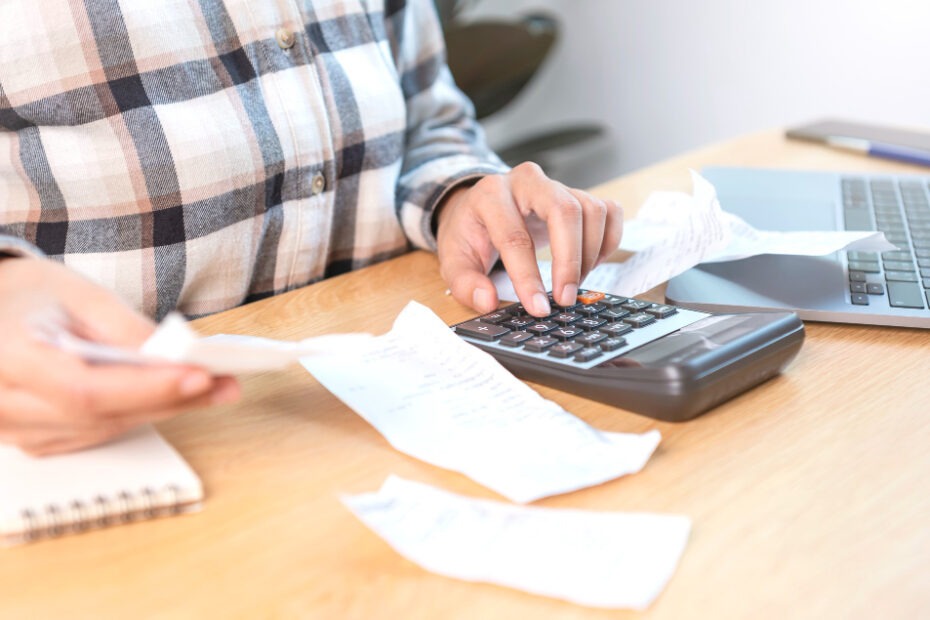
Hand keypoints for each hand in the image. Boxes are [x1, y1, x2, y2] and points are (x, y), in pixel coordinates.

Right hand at [0, 258, 239, 454]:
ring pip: (103, 430)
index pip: (84, 390)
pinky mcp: (33, 440)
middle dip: (169, 399)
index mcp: (6, 357)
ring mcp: (12, 430)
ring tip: (212, 388)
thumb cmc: (28, 295)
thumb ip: (124, 327)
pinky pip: (94, 435)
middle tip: (224, 383)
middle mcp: (1, 405)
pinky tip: (171, 398)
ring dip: (161, 410)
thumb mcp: (76, 292)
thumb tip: (173, 357)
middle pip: (100, 415)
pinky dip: (136, 415)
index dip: (146, 389)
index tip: (198, 376)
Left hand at [435, 162, 622, 315]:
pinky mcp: (578, 193)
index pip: (515, 237)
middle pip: (564, 211)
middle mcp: (526, 182)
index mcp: (490, 195)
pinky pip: (609, 212)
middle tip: (565, 298)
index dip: (528, 277)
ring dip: (589, 255)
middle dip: (569, 261)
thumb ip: (465, 283)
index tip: (538, 308)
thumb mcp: (453, 260)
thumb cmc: (470, 234)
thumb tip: (487, 301)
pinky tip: (588, 265)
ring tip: (571, 284)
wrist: (480, 208)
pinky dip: (607, 242)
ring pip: (591, 211)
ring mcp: (556, 184)